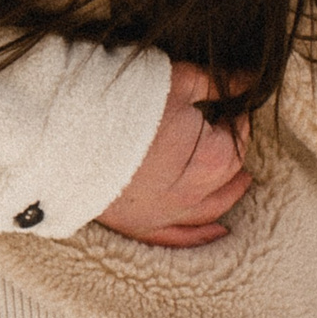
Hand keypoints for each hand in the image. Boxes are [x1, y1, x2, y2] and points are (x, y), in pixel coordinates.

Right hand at [95, 60, 253, 248]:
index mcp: (212, 158)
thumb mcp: (177, 79)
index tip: (229, 105)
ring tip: (240, 182)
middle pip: (226, 175)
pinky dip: (201, 236)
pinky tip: (218, 231)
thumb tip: (251, 79)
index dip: (235, 119)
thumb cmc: (123, 101)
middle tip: (231, 133)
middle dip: (232, 153)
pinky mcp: (140, 225)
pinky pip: (179, 238)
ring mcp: (166, 215)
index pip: (236, 139)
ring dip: (227, 196)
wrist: (65, 132)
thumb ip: (218, 83)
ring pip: (210, 210)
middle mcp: (195, 195)